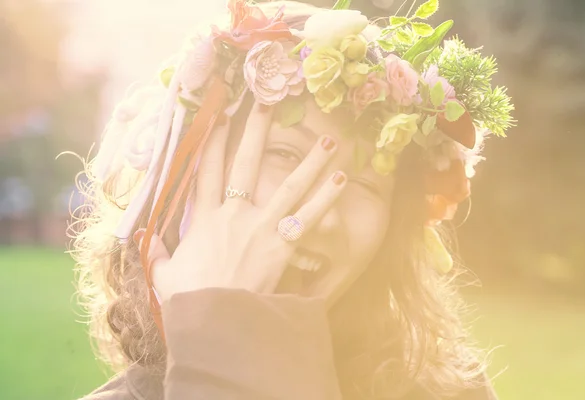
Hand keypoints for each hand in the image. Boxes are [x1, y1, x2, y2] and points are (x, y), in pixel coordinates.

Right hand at [136, 103, 346, 301]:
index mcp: (204, 218)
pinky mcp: (283, 244)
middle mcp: (234, 214)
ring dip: (310, 161)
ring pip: (288, 185)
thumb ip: (157, 253)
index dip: (212, 141)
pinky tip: (342, 178)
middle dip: (256, 131)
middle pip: (246, 164)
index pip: (207, 170)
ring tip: (329, 139)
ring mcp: (260, 226)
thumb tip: (145, 240)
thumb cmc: (189, 299)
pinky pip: (308, 216)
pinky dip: (326, 198)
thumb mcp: (164, 274)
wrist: (215, 320)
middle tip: (268, 102)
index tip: (218, 114)